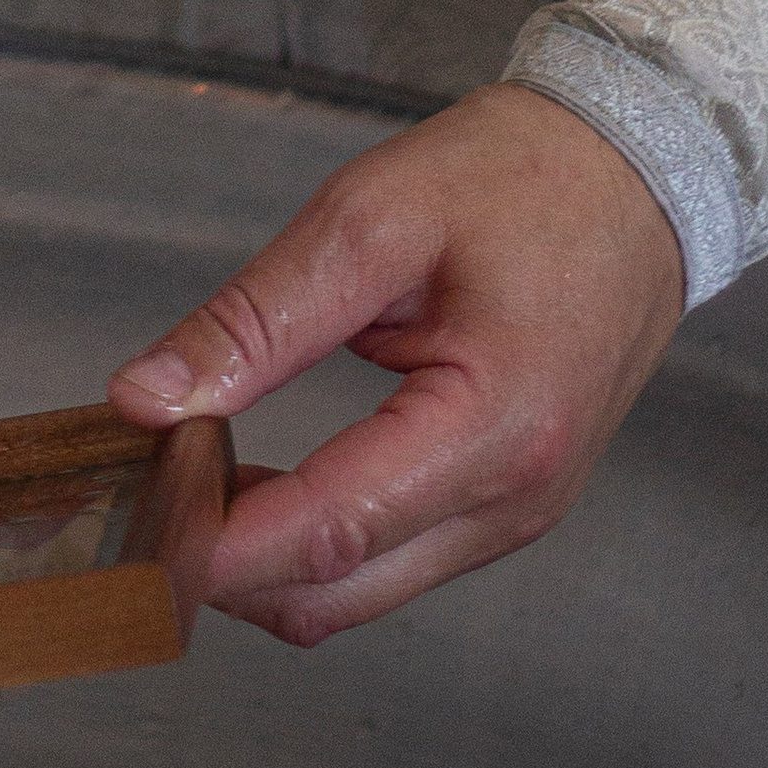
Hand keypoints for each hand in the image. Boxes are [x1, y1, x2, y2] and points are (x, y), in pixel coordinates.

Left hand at [107, 81, 682, 643]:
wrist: (636, 173)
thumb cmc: (519, 177)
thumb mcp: (372, 217)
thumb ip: (256, 319)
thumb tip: (145, 399)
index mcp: (495, 427)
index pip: (327, 532)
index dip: (214, 544)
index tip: (131, 519)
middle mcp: (514, 501)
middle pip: (333, 594)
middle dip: (226, 561)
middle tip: (145, 481)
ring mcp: (517, 516)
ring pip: (358, 593)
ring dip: (268, 555)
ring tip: (194, 468)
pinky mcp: (508, 507)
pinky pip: (392, 559)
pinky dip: (317, 538)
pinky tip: (265, 474)